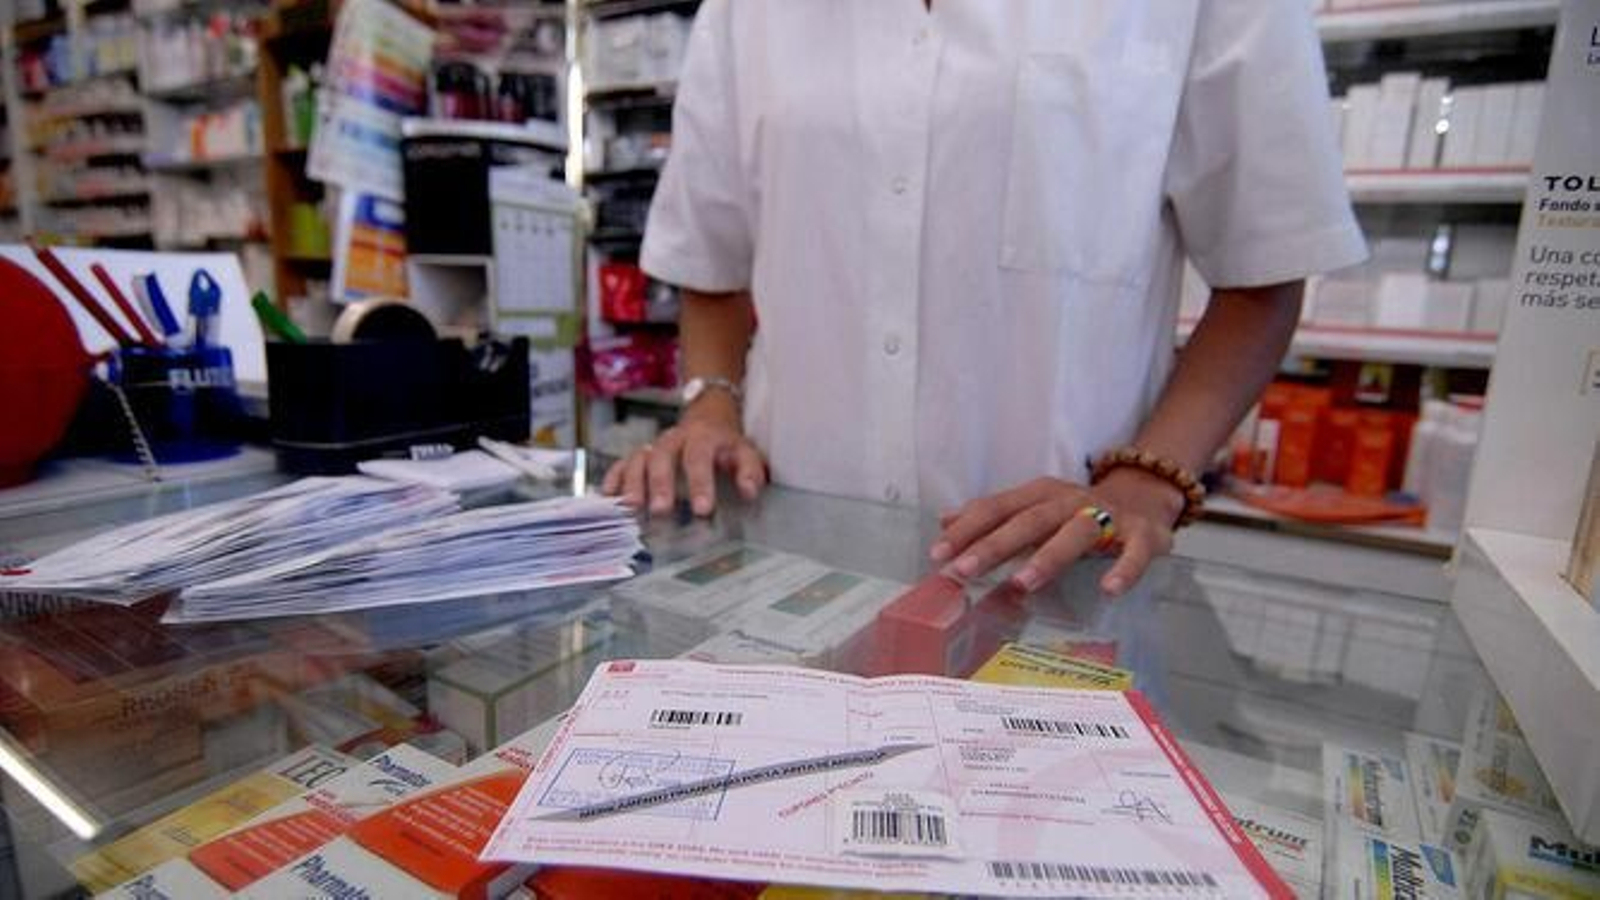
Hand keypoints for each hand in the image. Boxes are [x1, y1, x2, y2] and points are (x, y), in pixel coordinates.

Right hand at [600, 394, 766, 515]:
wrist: (707, 418)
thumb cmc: (725, 444)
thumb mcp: (745, 452)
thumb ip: (750, 472)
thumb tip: (749, 491)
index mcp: (702, 438)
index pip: (699, 458)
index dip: (700, 483)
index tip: (703, 509)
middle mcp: (673, 440)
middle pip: (663, 458)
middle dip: (660, 484)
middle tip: (660, 510)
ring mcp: (653, 447)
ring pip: (638, 460)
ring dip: (633, 483)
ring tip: (631, 506)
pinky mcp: (639, 455)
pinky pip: (622, 464)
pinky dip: (613, 479)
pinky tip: (608, 497)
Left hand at [929, 469, 1183, 596]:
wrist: (1144, 495)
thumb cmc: (1077, 510)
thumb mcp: (1033, 506)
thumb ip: (993, 516)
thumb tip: (944, 521)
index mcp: (1039, 494)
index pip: (996, 508)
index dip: (967, 530)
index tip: (937, 554)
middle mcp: (1069, 501)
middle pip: (1029, 521)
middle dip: (994, 545)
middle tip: (963, 570)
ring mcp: (1107, 516)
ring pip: (1076, 532)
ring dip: (1048, 556)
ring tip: (1021, 583)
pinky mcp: (1143, 533)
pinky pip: (1135, 551)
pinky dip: (1124, 568)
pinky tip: (1109, 589)